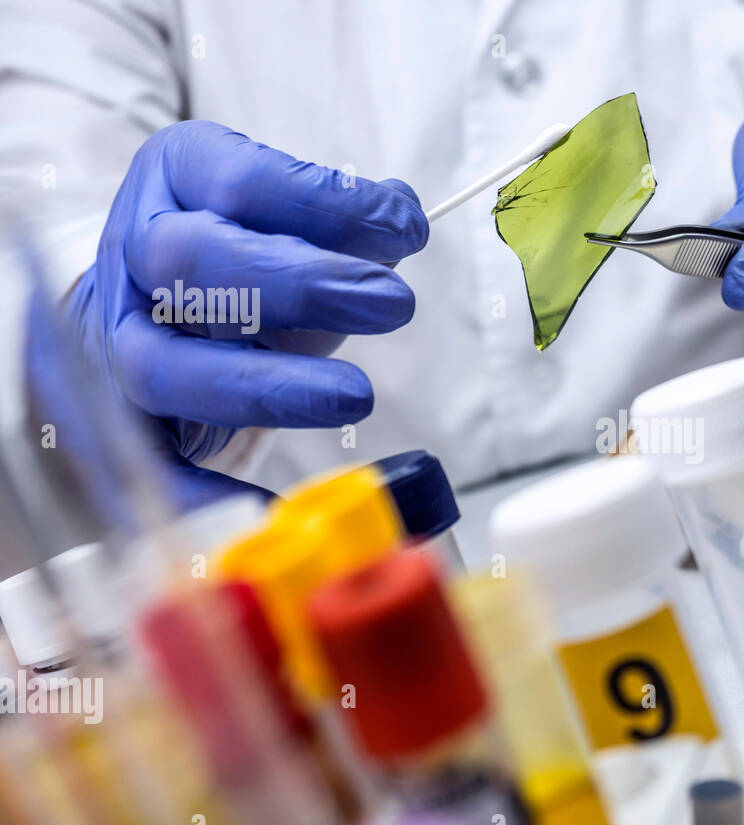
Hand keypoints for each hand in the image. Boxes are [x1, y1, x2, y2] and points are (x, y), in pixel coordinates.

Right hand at [38, 120, 427, 506]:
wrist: (136, 323)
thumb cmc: (238, 270)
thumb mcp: (288, 224)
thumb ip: (343, 220)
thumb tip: (401, 214)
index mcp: (178, 183)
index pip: (241, 181)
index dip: (325, 202)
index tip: (405, 227)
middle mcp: (136, 257)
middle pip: (192, 263)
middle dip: (300, 284)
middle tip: (392, 302)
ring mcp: (122, 344)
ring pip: (168, 367)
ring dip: (269, 384)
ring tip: (357, 396)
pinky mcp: (127, 427)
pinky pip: (157, 468)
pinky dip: (213, 495)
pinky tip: (278, 507)